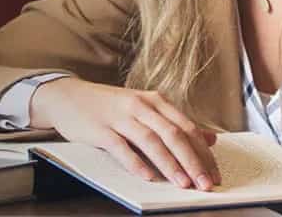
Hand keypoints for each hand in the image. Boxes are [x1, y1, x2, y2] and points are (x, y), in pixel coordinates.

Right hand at [30, 78, 219, 189]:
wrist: (67, 96)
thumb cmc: (110, 107)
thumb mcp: (145, 109)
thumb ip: (176, 124)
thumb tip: (211, 139)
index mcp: (156, 101)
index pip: (187, 128)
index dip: (203, 153)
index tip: (214, 174)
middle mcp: (141, 106)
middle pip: (173, 134)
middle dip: (192, 161)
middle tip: (205, 184)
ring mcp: (120, 116)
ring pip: (151, 141)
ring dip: (169, 164)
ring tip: (183, 184)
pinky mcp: (100, 129)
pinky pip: (121, 147)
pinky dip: (135, 163)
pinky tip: (147, 177)